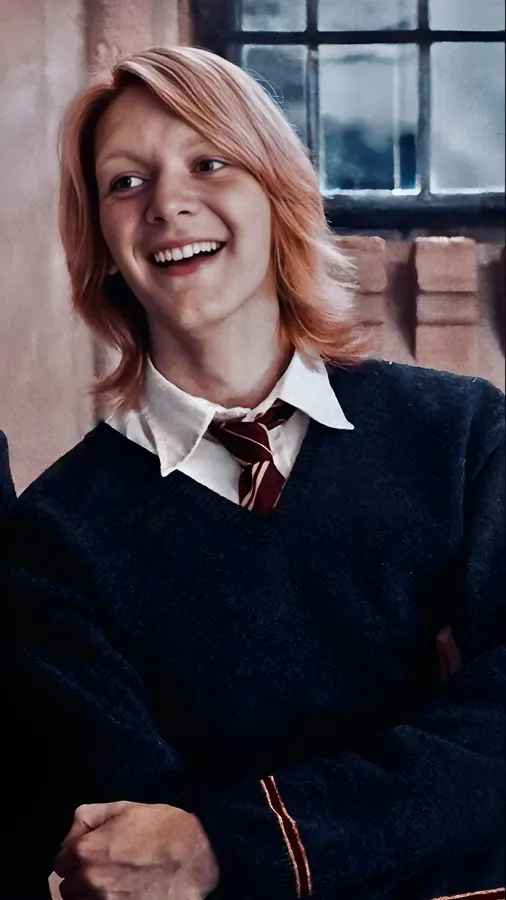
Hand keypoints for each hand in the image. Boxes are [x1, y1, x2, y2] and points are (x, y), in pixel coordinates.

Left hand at [53, 800, 218, 899]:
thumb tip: (73, 832)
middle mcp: (89, 882)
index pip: (60, 862)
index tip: (91, 854)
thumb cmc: (162, 829)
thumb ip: (89, 816)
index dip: (76, 855)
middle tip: (105, 869)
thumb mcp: (124, 808)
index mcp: (86, 852)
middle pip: (68, 888)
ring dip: (92, 895)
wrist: (194, 858)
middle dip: (81, 878)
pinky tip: (126, 894)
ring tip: (116, 883)